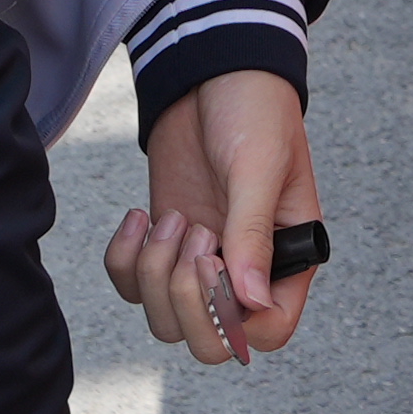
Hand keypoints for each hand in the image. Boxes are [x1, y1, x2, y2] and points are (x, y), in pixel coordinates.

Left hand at [103, 68, 317, 367]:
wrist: (214, 72)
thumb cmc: (255, 111)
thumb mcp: (259, 168)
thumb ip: (252, 235)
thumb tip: (250, 304)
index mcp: (287, 258)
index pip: (268, 330)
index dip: (234, 317)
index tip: (217, 261)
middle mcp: (245, 271)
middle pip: (210, 342)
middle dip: (186, 299)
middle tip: (193, 232)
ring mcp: (202, 261)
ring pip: (165, 320)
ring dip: (156, 273)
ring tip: (172, 217)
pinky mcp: (164, 245)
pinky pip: (131, 288)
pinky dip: (124, 260)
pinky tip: (138, 216)